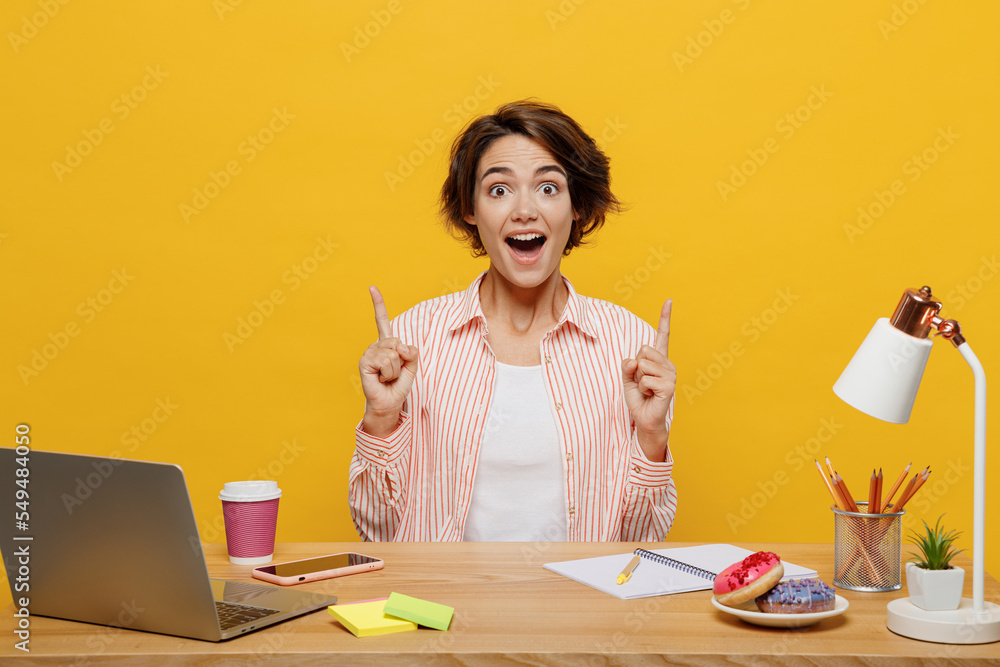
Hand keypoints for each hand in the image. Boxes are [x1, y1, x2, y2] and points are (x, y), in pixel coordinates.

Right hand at [359, 286, 418, 435]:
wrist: (389, 403)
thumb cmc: (398, 385)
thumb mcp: (412, 366)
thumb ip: (412, 352)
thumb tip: (400, 346)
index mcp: (386, 344)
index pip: (382, 320)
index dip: (378, 304)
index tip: (372, 287)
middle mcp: (375, 346)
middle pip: (397, 342)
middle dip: (402, 361)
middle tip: (393, 373)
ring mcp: (368, 353)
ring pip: (393, 354)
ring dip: (395, 370)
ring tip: (387, 377)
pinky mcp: (364, 362)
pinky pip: (386, 361)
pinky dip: (389, 373)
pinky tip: (381, 379)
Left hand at [621, 300, 674, 459]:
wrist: (645, 419)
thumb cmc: (638, 397)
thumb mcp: (627, 377)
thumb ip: (627, 365)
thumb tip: (633, 360)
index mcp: (659, 359)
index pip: (662, 335)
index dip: (665, 318)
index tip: (668, 300)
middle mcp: (668, 364)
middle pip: (643, 350)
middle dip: (635, 367)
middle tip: (642, 382)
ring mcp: (671, 374)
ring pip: (642, 364)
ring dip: (638, 379)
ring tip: (646, 389)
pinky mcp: (669, 385)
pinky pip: (645, 378)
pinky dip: (642, 388)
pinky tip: (650, 395)